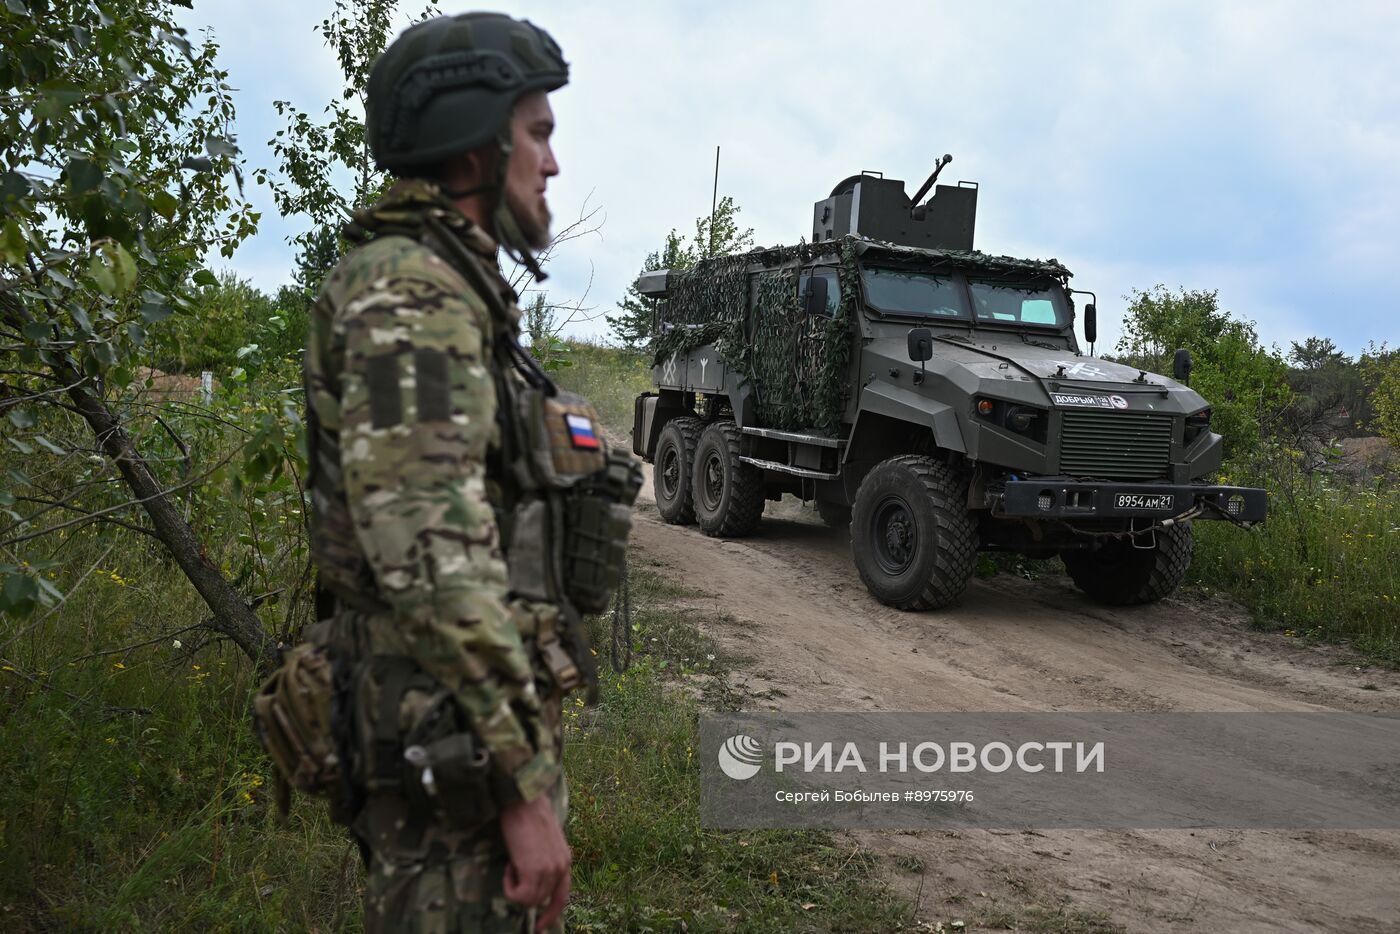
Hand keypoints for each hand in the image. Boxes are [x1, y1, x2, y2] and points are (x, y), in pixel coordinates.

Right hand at [500, 792, 570, 930]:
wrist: (523, 799)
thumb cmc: (527, 813)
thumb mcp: (542, 839)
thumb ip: (543, 857)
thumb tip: (530, 872)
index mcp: (565, 859)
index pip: (562, 896)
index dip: (551, 914)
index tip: (540, 926)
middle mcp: (562, 867)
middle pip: (544, 901)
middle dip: (525, 896)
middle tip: (510, 880)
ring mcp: (550, 870)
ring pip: (530, 900)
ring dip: (515, 888)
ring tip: (510, 865)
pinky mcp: (535, 870)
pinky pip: (520, 896)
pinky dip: (509, 887)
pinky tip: (508, 866)